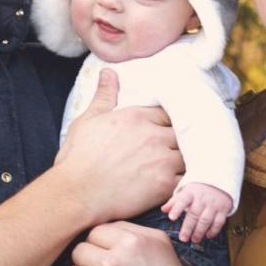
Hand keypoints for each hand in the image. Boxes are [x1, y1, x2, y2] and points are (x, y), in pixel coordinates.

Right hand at [55, 69, 182, 225]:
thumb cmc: (78, 158)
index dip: (166, 123)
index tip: (162, 131)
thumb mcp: (88, 120)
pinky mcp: (165, 186)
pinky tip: (176, 183)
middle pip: (182, 133)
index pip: (167, 113)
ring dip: (184, 160)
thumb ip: (104, 96)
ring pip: (188, 156)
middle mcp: (154, 136)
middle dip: (178, 140)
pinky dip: (185, 181)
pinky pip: (188, 180)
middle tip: (170, 150)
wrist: (76, 193)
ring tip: (175, 167)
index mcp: (137, 117)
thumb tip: (108, 72)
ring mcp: (162, 161)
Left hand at [162, 183, 232, 243]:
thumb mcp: (185, 192)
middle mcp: (202, 198)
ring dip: (200, 231)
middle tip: (183, 238)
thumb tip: (163, 210)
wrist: (218, 182)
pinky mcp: (223, 209)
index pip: (182, 200)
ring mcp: (213, 204)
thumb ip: (174, 202)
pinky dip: (213, 230)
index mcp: (191, 193)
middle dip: (188, 227)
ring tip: (194, 240)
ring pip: (206, 219)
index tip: (171, 218)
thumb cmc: (197, 191)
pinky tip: (208, 236)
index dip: (176, 208)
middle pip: (194, 213)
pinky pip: (219, 221)